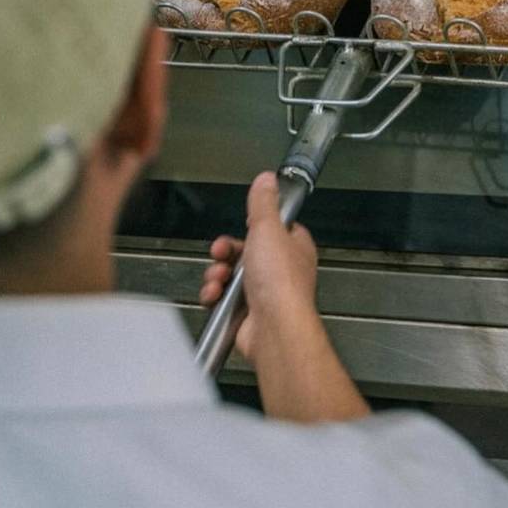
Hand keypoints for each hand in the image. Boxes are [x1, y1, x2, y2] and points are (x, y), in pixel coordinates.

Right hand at [200, 172, 318, 363]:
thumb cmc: (280, 284)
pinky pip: (222, 298)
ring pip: (230, 275)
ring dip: (217, 274)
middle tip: (221, 252)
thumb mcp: (268, 229)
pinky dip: (214, 296)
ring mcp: (264, 292)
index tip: (244, 225)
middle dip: (226, 252)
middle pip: (244, 251)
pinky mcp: (247, 313)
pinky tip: (215, 295)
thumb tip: (266, 180)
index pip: (272, 228)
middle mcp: (281, 270)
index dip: (253, 226)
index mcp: (293, 247)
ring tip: (218, 278)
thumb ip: (263, 204)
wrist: (273, 328)